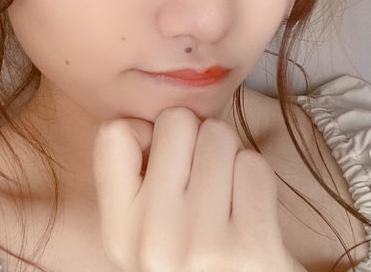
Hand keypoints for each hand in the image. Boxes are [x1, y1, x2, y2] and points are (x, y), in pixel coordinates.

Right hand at [93, 106, 305, 271]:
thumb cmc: (198, 254)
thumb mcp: (145, 228)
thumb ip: (137, 174)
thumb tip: (156, 116)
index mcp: (117, 232)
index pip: (114, 132)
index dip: (146, 133)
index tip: (165, 162)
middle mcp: (151, 240)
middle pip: (175, 121)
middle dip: (196, 138)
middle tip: (203, 180)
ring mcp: (201, 246)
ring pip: (218, 135)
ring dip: (229, 156)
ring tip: (228, 197)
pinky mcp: (251, 248)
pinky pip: (252, 164)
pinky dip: (257, 179)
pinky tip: (250, 212)